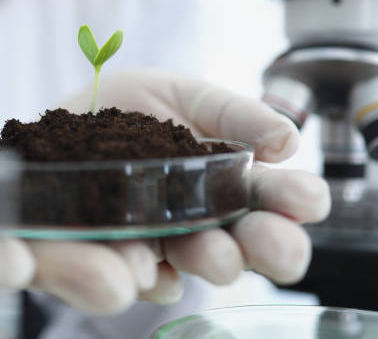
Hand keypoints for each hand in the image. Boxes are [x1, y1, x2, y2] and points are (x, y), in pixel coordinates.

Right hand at [0, 71, 156, 313]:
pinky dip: (133, 249)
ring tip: (155, 265)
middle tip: (117, 282)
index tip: (8, 261)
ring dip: (115, 266)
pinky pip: (98, 239)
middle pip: (29, 263)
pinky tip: (169, 256)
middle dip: (70, 273)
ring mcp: (27, 233)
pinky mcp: (61, 218)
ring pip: (72, 258)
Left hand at [63, 70, 330, 302]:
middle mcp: (205, 219)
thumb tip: (287, 140)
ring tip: (216, 252)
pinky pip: (140, 280)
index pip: (276, 199)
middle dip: (267, 245)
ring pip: (197, 263)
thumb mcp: (187, 97)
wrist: (72, 118)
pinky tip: (148, 268)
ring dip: (213, 260)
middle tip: (278, 245)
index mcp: (231, 182)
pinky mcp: (121, 260)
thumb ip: (235, 114)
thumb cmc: (136, 108)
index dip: (297, 200)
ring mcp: (164, 242)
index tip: (305, 198)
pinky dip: (147, 276)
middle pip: (248, 244)